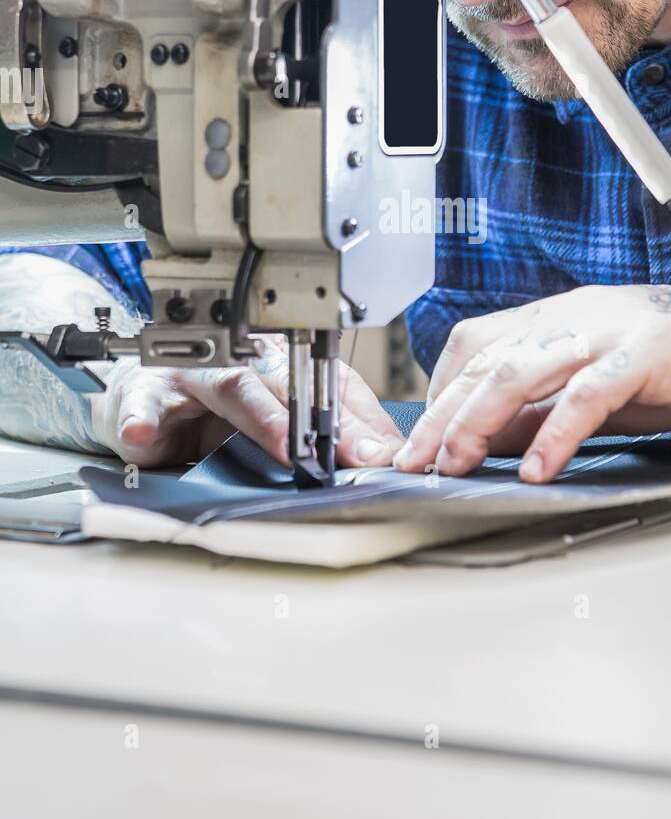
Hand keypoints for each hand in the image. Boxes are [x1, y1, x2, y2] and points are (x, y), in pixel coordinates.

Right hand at [89, 339, 404, 470]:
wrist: (140, 401)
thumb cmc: (209, 410)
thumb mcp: (273, 424)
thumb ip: (325, 436)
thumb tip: (382, 457)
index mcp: (276, 365)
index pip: (323, 384)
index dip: (354, 419)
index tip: (380, 453)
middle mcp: (238, 361)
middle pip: (286, 382)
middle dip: (321, 420)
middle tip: (349, 453)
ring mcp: (190, 375)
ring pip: (228, 385)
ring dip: (259, 416)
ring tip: (284, 444)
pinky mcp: (143, 396)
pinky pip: (142, 407)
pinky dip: (141, 420)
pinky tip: (143, 434)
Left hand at [393, 285, 670, 482]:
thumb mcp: (597, 387)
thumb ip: (541, 409)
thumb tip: (484, 441)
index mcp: (556, 318)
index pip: (474, 345)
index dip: (440, 390)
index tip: (418, 439)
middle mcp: (573, 317)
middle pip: (486, 361)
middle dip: (442, 415)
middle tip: (415, 462)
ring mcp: (608, 332)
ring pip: (522, 370)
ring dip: (479, 420)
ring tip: (457, 464)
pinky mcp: (647, 355)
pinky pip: (589, 394)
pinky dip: (555, 433)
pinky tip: (536, 469)